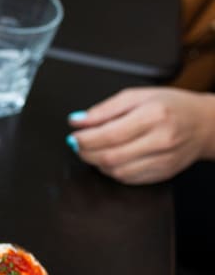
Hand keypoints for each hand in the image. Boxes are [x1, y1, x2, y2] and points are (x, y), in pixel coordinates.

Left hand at [67, 87, 214, 184]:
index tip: (74, 136)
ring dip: (97, 163)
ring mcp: (163, 160)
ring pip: (116, 171)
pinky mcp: (162, 173)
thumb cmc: (171, 106)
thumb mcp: (138, 96)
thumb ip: (105, 109)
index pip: (110, 134)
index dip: (85, 139)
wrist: (204, 124)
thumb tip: (77, 121)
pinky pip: (127, 179)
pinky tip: (112, 158)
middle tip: (79, 145)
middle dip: (86, 153)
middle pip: (110, 156)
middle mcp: (161, 139)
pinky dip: (112, 170)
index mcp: (154, 115)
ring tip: (95, 150)